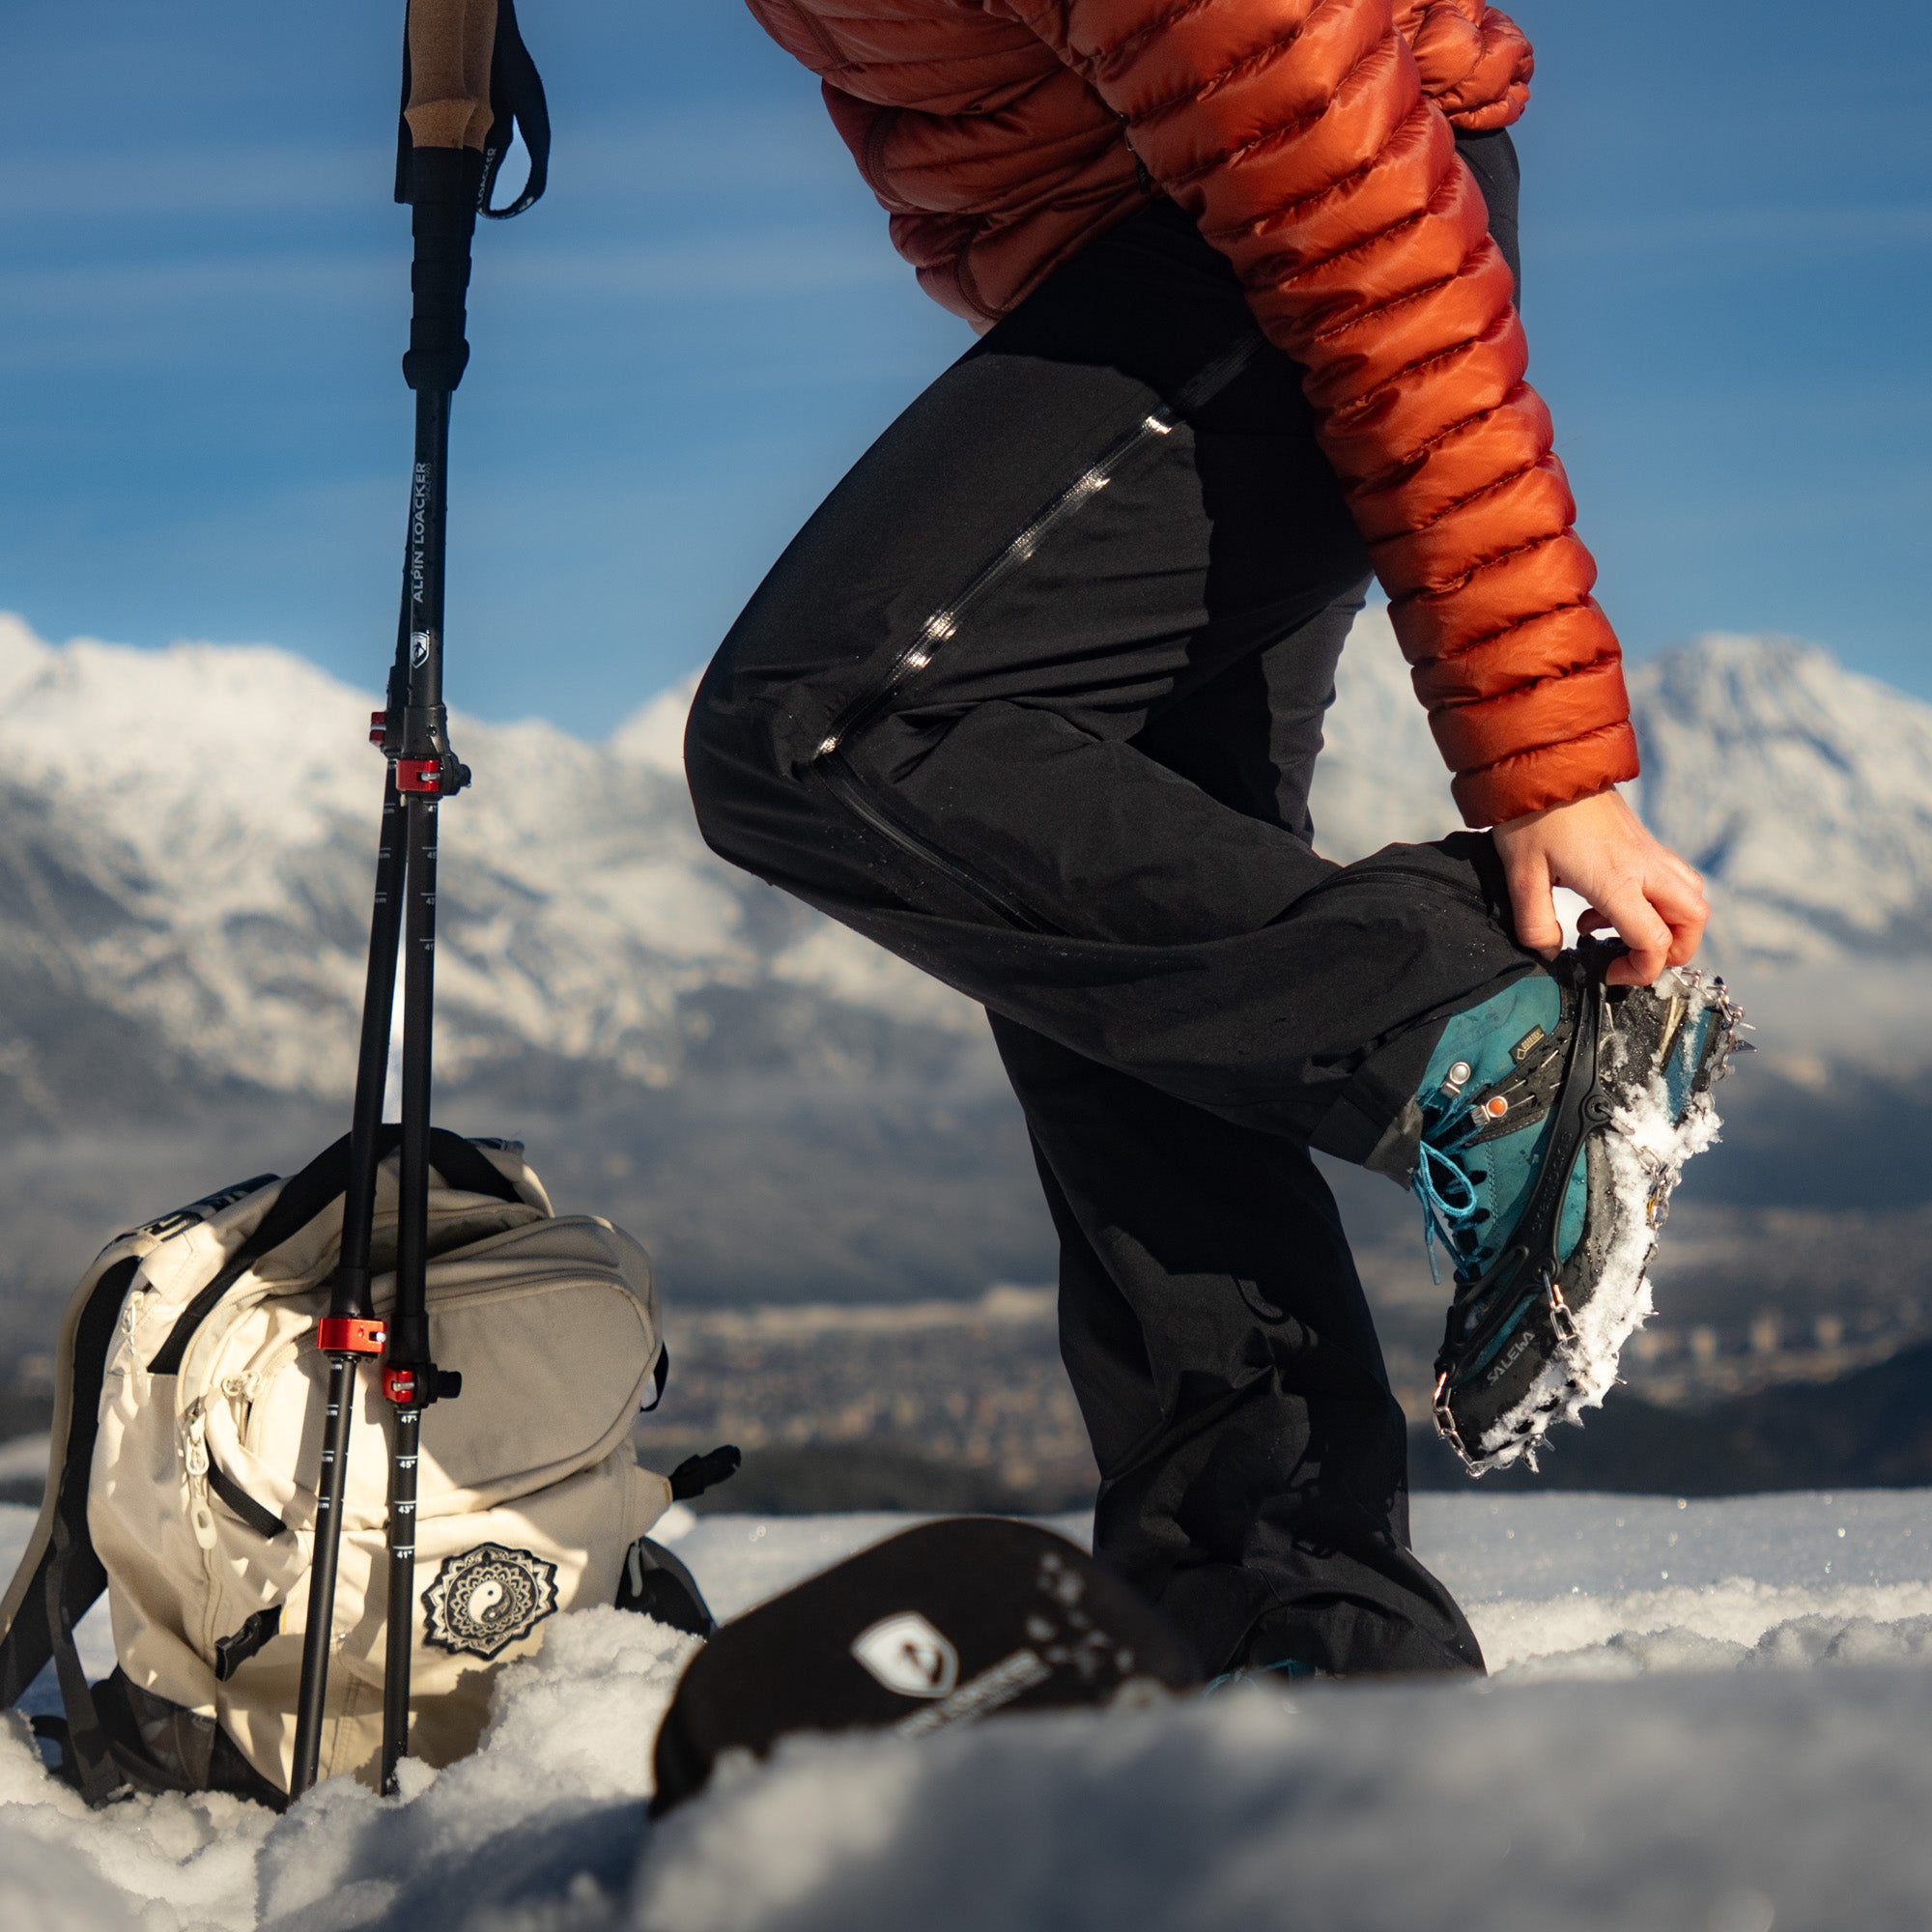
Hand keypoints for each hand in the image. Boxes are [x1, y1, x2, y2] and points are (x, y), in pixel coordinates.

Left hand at [1491, 788, 1708, 987]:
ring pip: (1692, 895)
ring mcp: (1647, 850)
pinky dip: (1655, 900)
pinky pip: (1671, 877)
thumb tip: (1551, 954)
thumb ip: (1535, 924)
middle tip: (1629, 957)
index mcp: (1616, 880)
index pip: (1656, 941)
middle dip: (1675, 950)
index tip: (1606, 973)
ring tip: (1613, 929)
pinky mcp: (1641, 840)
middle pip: (1695, 919)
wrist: (1541, 761)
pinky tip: (1603, 901)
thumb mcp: (1520, 876)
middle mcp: (1643, 865)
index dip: (1639, 970)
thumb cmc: (1529, 816)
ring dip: (1669, 923)